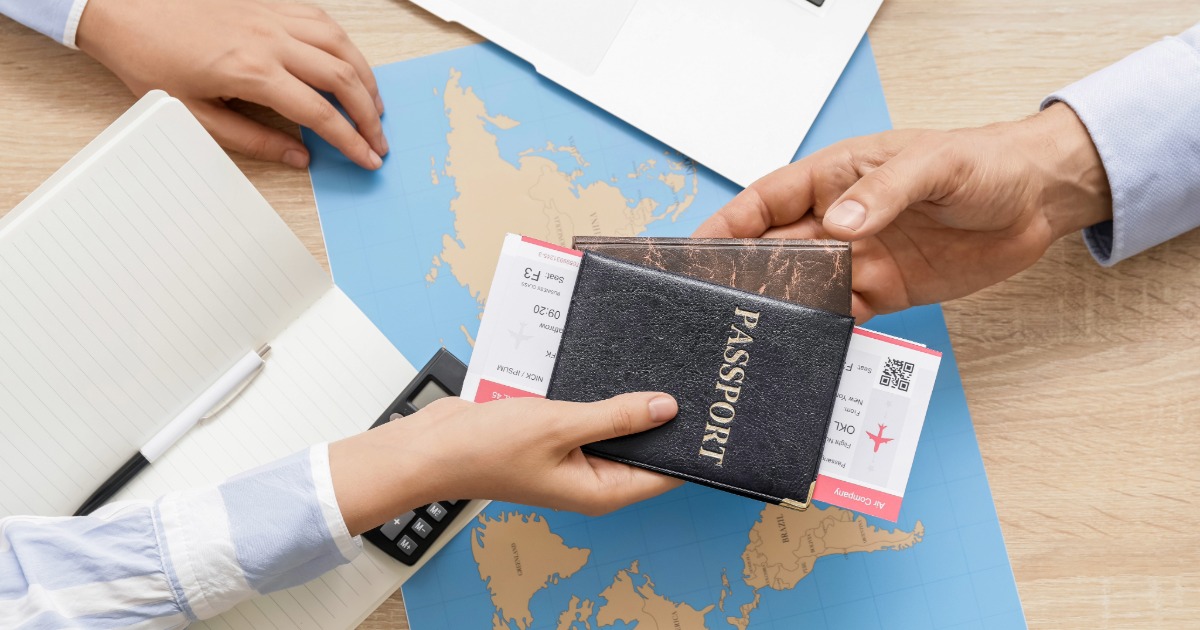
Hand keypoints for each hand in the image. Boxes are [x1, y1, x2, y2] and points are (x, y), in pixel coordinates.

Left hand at [76, 0, 385, 169]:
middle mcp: (270, 39)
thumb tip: (300, 156)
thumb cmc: (151, 59)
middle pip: (342, 77)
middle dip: (369, 114)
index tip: (368, 158)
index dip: (351, 140)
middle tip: (379, 141)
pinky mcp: (269, 3)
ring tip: (374, 105)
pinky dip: (344, 44)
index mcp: (252, 71)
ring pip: (341, 45)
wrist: (123, 8)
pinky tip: (348, 63)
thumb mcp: (197, 115)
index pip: (320, 112)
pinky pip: (322, 20)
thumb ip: (254, 140)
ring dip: (365, 77)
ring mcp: (272, 16)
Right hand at [330, 393, 681, 534]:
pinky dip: (597, 396)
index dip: (689, 446)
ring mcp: (570, 459)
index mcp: (600, 491)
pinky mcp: (552, 438)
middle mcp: (590, 479)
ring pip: (614, 428)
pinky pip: (587, 416)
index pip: (665, 474)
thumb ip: (617, 416)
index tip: (714, 416)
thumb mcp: (561, 425)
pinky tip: (608, 367)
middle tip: (690, 377)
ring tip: (654, 364)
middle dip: (662, 418)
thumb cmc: (486, 449)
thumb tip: (667, 408)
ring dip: (626, 402)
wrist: (431, 447)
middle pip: (643, 449)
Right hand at [693, 103, 1112, 320]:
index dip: (727, 225)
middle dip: (740, 275)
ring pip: (801, 288)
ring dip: (777, 309)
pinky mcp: (883, 292)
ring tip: (747, 334)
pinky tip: (801, 348)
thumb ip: (883, 193)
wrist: (1036, 201)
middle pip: (772, 251)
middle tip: (711, 304)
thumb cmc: (982, 164)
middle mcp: (835, 220)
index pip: (764, 201)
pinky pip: (840, 316)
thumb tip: (839, 226)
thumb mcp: (933, 165)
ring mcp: (857, 259)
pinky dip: (820, 333)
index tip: (695, 250)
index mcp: (833, 178)